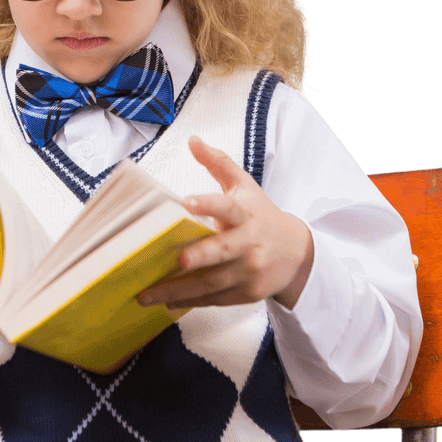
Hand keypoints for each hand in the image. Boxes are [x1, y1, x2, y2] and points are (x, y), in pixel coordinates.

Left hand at [138, 136, 313, 310]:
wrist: (295, 253)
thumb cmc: (260, 215)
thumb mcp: (244, 186)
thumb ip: (218, 164)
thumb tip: (193, 140)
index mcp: (245, 214)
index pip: (226, 207)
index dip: (207, 203)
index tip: (186, 202)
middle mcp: (249, 243)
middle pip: (223, 250)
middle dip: (200, 256)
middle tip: (177, 259)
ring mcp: (249, 271)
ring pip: (212, 282)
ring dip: (179, 289)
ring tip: (146, 294)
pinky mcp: (247, 293)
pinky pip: (215, 299)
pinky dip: (190, 301)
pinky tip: (167, 302)